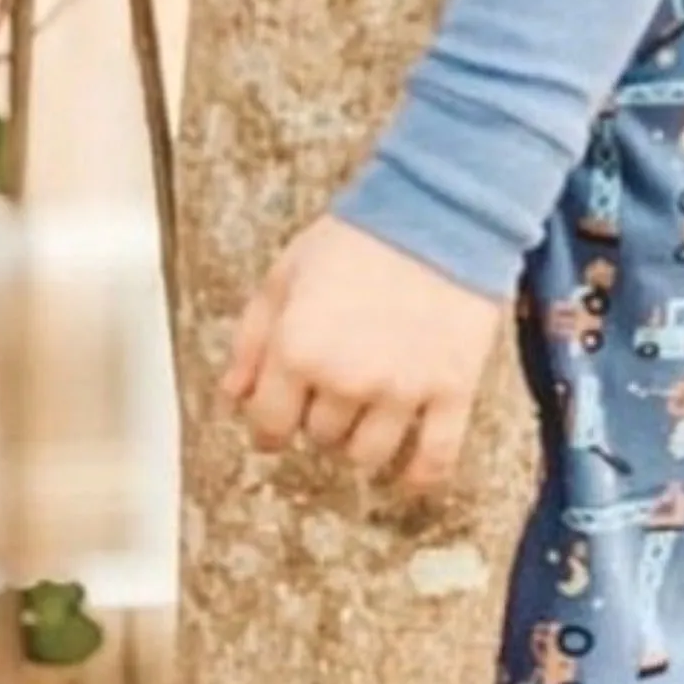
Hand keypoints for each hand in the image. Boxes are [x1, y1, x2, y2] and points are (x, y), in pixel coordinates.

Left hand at [221, 214, 505, 491]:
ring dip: (363, 441)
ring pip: (368, 455)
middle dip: (322, 417)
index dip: (271, 424)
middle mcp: (346, 378)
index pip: (269, 425)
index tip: (281, 419)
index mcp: (298, 349)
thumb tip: (233, 397)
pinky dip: (419, 475)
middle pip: (321, 438)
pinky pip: (433, 458)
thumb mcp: (287, 273)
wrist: (441, 207)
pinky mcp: (451, 388)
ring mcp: (401, 388)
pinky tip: (410, 474)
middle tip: (338, 384)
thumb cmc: (359, 235)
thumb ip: (252, 338)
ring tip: (371, 410)